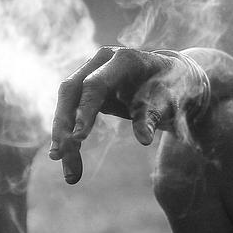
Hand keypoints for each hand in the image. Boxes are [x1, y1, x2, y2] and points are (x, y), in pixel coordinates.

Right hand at [49, 46, 186, 183]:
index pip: (95, 84)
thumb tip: (144, 139)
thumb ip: (152, 117)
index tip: (78, 137)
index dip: (85, 110)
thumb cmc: (172, 89)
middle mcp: (101, 62)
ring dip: (63, 136)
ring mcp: (91, 74)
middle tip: (59, 155)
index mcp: (123, 60)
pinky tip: (68, 159)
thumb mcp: (168, 102)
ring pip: (67, 104)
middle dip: (63, 125)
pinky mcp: (87, 91)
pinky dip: (70, 137)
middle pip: (71, 91)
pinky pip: (72, 113)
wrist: (173, 80)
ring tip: (69, 171)